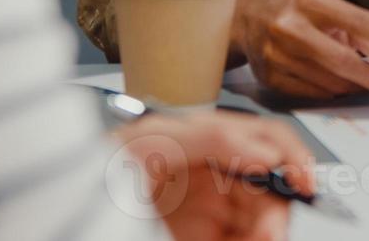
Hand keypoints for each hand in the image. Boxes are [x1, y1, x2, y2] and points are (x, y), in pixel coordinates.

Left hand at [110, 109, 314, 240]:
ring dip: (267, 231)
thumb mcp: (152, 141)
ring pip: (261, 220)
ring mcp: (211, 212)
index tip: (303, 181)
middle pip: (271, 186)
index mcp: (211, 142)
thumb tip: (265, 153)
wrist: (65, 208)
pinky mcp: (203, 239)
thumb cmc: (96, 167)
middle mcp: (217, 176)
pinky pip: (243, 240)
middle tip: (269, 232)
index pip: (268, 141)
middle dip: (278, 207)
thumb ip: (211, 138)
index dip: (293, 157)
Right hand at [231, 0, 368, 99]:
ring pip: (330, 82)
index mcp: (312, 2)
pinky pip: (314, 94)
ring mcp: (276, 56)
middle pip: (344, 60)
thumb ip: (360, 30)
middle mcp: (291, 28)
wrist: (244, 20)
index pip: (361, 22)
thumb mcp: (327, 7)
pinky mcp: (269, 78)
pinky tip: (342, 85)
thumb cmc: (296, 12)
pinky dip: (334, 92)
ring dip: (358, 86)